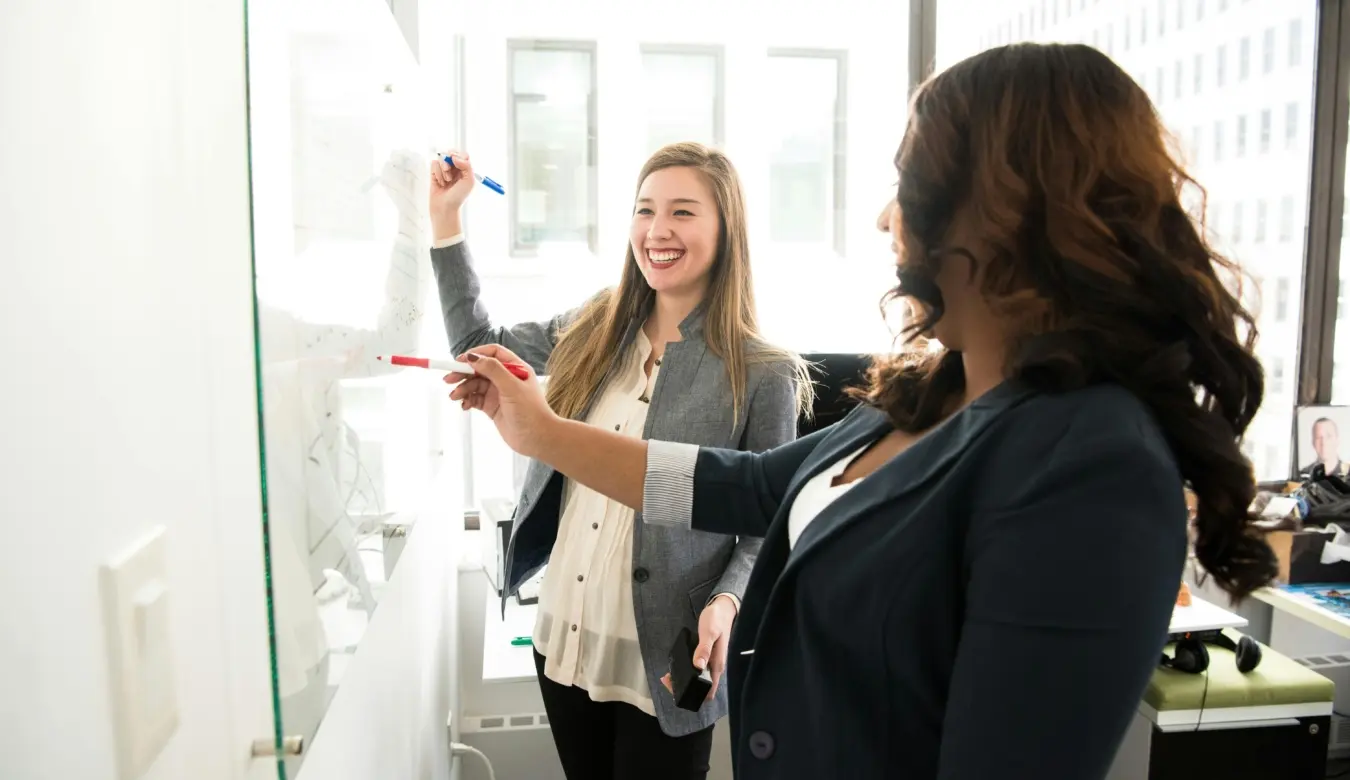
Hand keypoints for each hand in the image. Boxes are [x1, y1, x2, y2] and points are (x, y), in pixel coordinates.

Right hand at [429, 150, 475, 237]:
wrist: (445, 208)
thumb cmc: (458, 197)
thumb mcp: (469, 181)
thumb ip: (466, 165)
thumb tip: (454, 156)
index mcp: (465, 170)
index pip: (463, 154)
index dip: (458, 154)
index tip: (455, 159)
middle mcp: (455, 169)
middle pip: (451, 153)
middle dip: (449, 161)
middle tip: (449, 170)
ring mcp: (444, 170)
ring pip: (441, 159)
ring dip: (443, 170)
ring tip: (446, 181)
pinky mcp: (434, 173)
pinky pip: (434, 164)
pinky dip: (437, 173)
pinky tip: (440, 182)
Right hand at [445, 344, 557, 459]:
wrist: (537, 439)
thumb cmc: (531, 412)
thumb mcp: (511, 387)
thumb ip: (493, 370)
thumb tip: (474, 357)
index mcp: (515, 368)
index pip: (493, 353)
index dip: (476, 354)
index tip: (460, 361)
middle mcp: (506, 378)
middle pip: (480, 369)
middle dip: (463, 372)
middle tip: (448, 379)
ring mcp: (498, 393)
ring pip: (475, 384)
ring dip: (463, 388)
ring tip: (454, 397)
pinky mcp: (492, 407)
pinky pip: (475, 399)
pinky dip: (467, 400)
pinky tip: (464, 405)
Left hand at [660, 594, 737, 701]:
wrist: (722, 608)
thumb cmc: (716, 620)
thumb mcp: (709, 633)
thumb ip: (704, 649)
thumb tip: (698, 666)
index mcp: (717, 665)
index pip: (709, 690)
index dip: (695, 695)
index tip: (679, 690)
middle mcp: (714, 667)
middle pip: (701, 688)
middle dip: (684, 689)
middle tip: (668, 680)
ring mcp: (710, 662)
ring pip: (697, 679)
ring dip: (683, 681)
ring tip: (668, 676)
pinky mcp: (705, 657)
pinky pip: (695, 669)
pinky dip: (685, 671)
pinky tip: (674, 668)